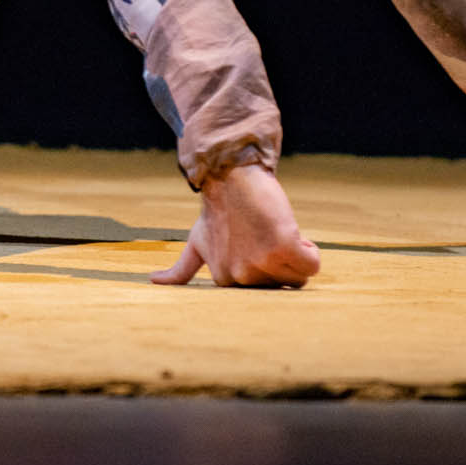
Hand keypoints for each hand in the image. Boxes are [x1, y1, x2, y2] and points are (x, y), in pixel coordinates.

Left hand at [152, 163, 320, 287]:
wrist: (230, 177)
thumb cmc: (217, 210)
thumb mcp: (196, 242)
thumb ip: (181, 268)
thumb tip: (153, 282)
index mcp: (224, 280)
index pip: (265, 288)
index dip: (265, 262)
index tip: (250, 241)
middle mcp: (241, 277)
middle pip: (284, 283)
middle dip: (281, 259)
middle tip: (262, 233)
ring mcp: (261, 264)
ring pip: (300, 275)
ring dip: (295, 251)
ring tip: (272, 228)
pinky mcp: (282, 248)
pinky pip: (312, 264)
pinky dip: (310, 249)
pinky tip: (288, 230)